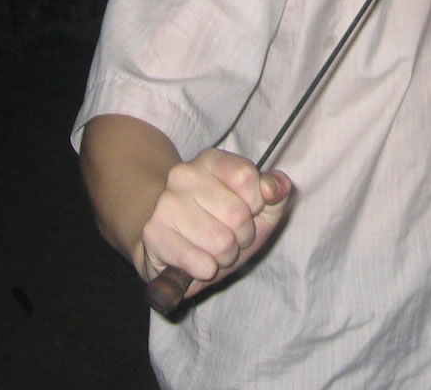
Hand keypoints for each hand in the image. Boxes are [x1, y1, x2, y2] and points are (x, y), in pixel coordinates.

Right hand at [138, 148, 293, 297]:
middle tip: (230, 236)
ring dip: (225, 256)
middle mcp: (184, 174)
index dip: (256, 204)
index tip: (248, 210)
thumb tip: (277, 187)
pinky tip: (199, 263)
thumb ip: (275, 192)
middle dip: (242, 236)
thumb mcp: (258, 207)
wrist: (170, 243)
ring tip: (213, 250)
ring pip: (220, 242)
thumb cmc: (220, 223)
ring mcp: (166, 203)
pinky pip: (199, 262)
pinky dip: (206, 269)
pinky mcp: (154, 233)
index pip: (247, 178)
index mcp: (211, 160)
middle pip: (237, 214)